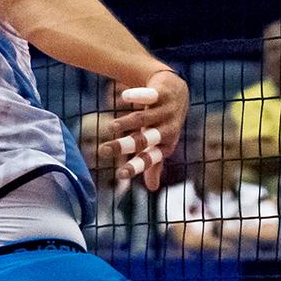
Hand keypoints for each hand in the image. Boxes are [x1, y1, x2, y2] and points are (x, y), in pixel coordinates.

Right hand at [102, 68, 187, 190]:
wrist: (177, 92)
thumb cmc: (164, 122)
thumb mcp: (159, 143)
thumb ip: (153, 163)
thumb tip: (152, 188)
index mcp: (165, 144)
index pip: (149, 158)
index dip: (135, 167)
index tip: (120, 175)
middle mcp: (168, 129)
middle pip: (146, 139)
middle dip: (126, 146)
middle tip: (104, 150)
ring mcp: (166, 111)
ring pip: (144, 118)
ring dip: (128, 123)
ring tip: (111, 127)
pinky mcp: (162, 94)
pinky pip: (150, 96)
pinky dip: (138, 96)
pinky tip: (124, 97)